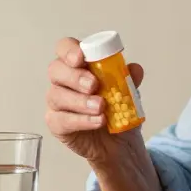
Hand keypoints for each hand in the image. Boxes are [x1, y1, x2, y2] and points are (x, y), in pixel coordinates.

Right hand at [45, 36, 145, 165]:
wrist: (119, 143)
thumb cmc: (117, 110)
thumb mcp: (129, 93)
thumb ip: (129, 79)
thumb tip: (135, 69)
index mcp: (79, 64)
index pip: (65, 48)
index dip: (69, 50)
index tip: (81, 57)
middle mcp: (63, 80)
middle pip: (56, 70)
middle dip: (74, 76)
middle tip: (93, 85)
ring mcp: (57, 102)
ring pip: (57, 95)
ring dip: (81, 101)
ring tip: (101, 107)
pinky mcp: (56, 124)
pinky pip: (61, 120)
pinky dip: (81, 120)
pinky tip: (98, 121)